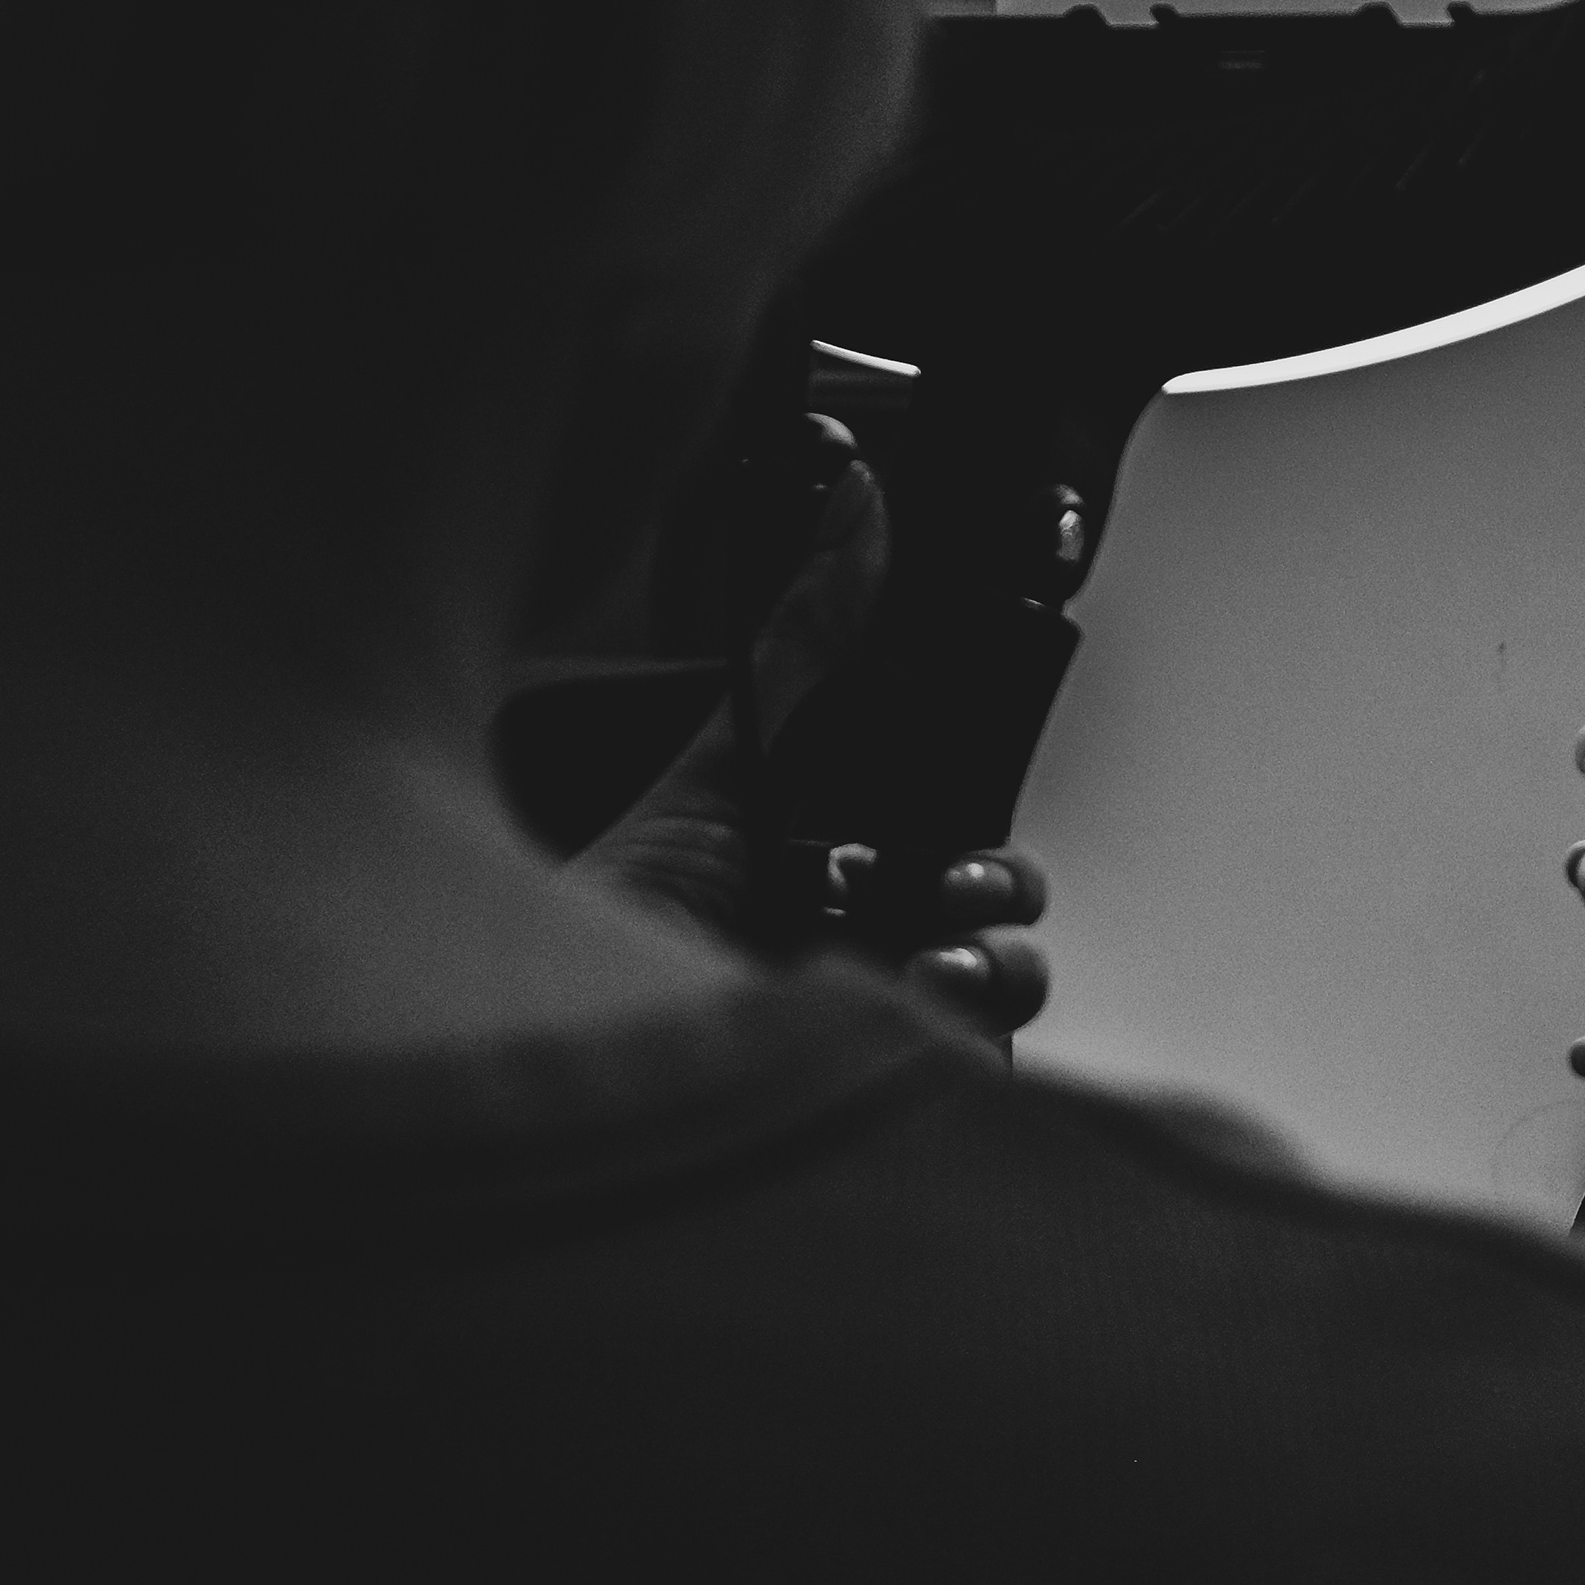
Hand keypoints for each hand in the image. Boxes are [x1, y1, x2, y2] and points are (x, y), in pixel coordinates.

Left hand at [569, 421, 1052, 1040]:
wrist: (577, 1031)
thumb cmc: (627, 906)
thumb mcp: (728, 750)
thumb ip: (806, 635)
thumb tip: (858, 501)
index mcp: (827, 859)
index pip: (946, 826)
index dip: (971, 809)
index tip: (961, 794)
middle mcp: (855, 940)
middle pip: (996, 900)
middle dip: (996, 883)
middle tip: (944, 881)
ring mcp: (873, 1019)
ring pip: (1008, 979)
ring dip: (994, 957)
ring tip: (929, 953)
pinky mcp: (884, 1084)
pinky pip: (988, 1058)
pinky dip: (976, 1023)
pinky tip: (915, 999)